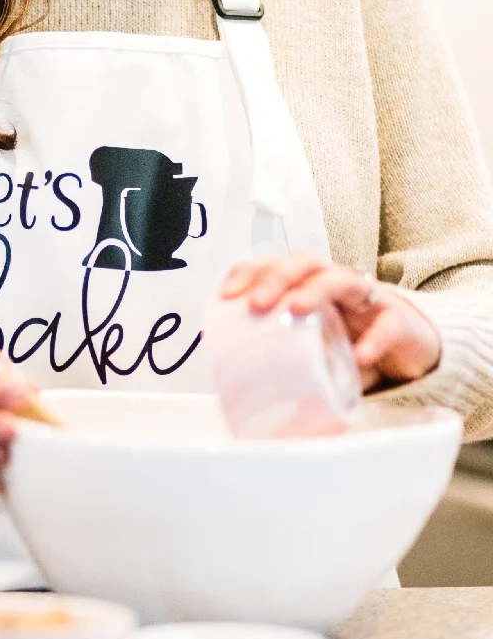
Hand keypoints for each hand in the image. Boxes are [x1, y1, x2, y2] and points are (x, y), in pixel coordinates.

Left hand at [221, 252, 440, 391]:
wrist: (411, 349)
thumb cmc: (350, 339)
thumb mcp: (311, 343)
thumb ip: (282, 350)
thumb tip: (235, 375)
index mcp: (307, 285)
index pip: (274, 265)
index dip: (249, 272)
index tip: (227, 294)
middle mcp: (334, 283)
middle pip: (304, 263)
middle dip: (277, 277)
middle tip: (257, 303)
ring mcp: (368, 298)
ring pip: (342, 279)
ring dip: (316, 291)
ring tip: (296, 310)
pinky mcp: (399, 321)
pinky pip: (388, 324)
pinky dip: (374, 340)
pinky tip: (359, 357)